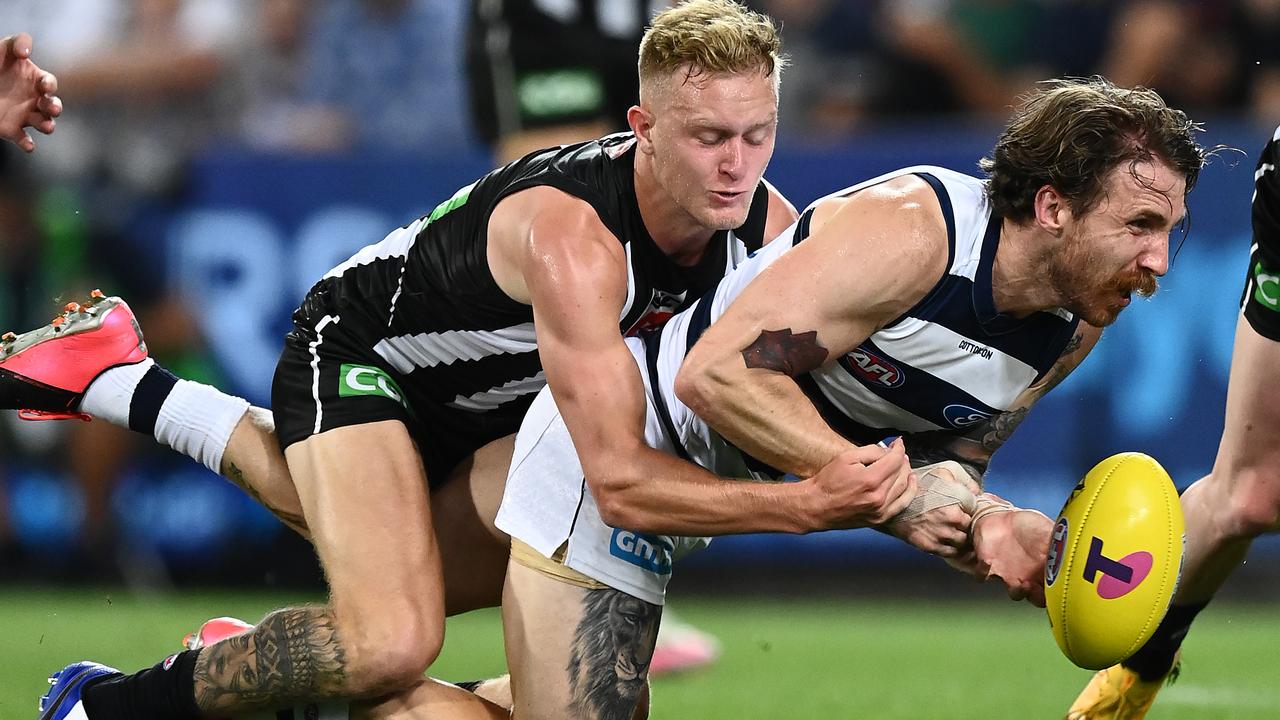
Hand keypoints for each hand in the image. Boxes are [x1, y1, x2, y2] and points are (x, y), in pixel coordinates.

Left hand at [1, 33, 61, 151]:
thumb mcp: (3, 48)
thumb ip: (17, 42)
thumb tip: (26, 53)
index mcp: (36, 81)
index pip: (49, 83)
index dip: (49, 85)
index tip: (44, 86)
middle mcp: (34, 100)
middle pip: (53, 106)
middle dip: (55, 107)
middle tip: (52, 108)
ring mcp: (25, 115)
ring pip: (44, 124)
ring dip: (48, 125)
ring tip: (46, 126)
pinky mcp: (12, 129)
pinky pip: (23, 139)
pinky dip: (28, 144)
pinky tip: (28, 145)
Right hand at [807, 438, 915, 530]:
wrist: (817, 507)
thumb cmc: (828, 482)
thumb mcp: (846, 458)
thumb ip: (871, 451)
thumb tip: (887, 451)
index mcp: (870, 479)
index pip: (894, 460)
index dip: (898, 448)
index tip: (898, 443)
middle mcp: (879, 496)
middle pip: (901, 472)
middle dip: (901, 459)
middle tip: (898, 452)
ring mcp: (881, 510)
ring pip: (904, 487)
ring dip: (906, 472)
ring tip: (903, 464)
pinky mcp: (880, 518)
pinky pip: (902, 504)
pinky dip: (910, 492)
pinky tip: (910, 482)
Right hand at [884, 461, 977, 557]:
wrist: (893, 499)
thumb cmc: (919, 483)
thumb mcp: (944, 470)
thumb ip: (965, 479)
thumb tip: (978, 492)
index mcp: (957, 499)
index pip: (975, 508)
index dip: (968, 506)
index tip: (962, 505)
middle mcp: (952, 518)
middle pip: (970, 525)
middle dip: (965, 522)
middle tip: (955, 518)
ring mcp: (941, 534)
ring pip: (962, 541)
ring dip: (959, 536)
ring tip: (950, 529)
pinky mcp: (931, 546)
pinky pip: (950, 552)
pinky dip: (950, 547)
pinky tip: (944, 539)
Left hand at [967, 495, 1053, 606]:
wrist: (1004, 519)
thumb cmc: (1031, 528)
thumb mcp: (1049, 531)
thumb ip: (1059, 541)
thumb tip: (1072, 546)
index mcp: (1048, 571)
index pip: (1057, 590)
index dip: (1058, 593)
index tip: (1058, 587)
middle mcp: (1031, 579)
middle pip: (1037, 598)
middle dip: (1039, 597)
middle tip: (1041, 588)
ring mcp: (1010, 576)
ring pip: (1015, 594)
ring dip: (1017, 591)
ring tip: (1020, 584)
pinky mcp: (988, 566)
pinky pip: (983, 575)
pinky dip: (984, 571)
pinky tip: (988, 562)